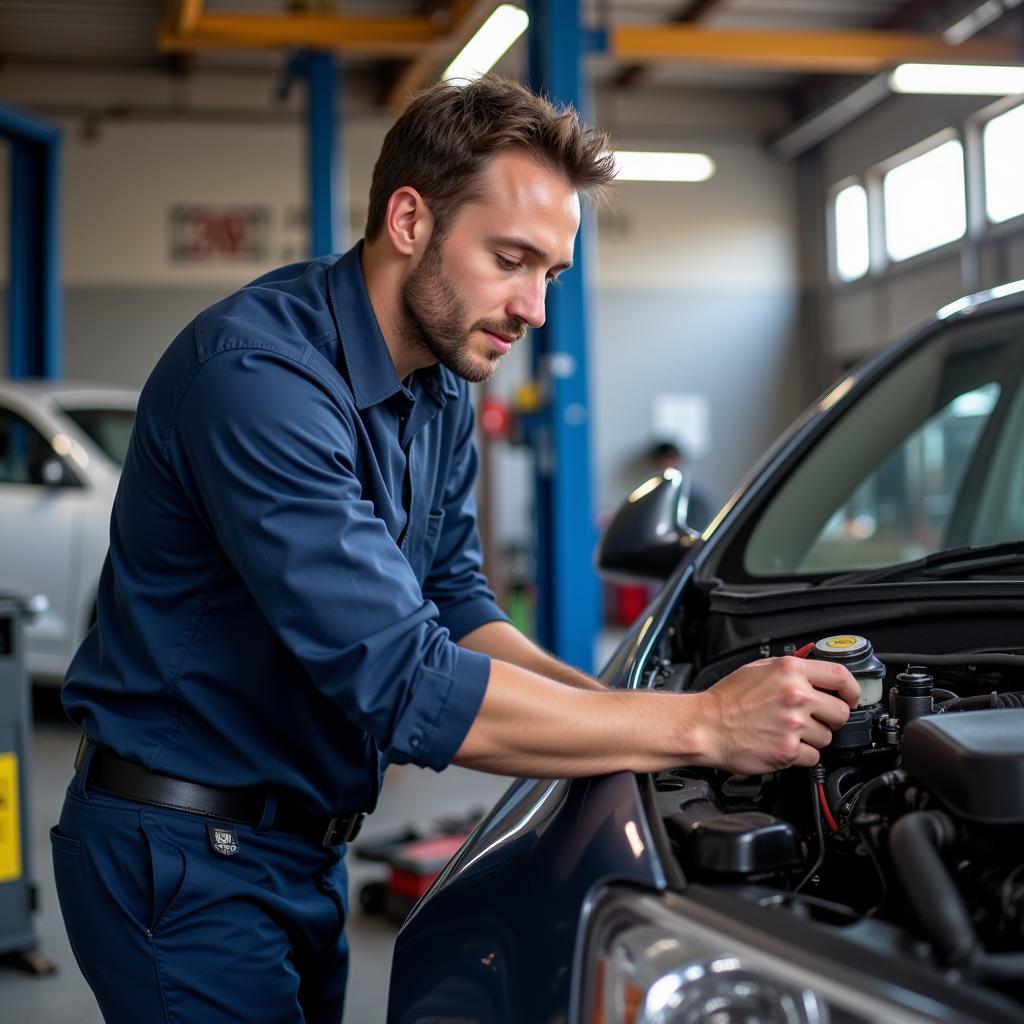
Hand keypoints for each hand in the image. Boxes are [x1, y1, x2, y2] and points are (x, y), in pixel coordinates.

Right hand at [690, 656, 859, 773]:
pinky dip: (802, 754)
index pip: (841, 677)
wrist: (706, 726)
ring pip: (827, 737)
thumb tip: (816, 672)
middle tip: (815, 718)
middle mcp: (795, 696)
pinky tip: (784, 744)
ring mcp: (793, 725)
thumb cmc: (727, 698)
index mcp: (789, 671)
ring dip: (814, 737)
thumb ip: (791, 669)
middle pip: (841, 711)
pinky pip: (813, 756)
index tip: (852, 697)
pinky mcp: (788, 751)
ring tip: (790, 731)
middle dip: (831, 717)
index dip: (853, 689)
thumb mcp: (758, 668)